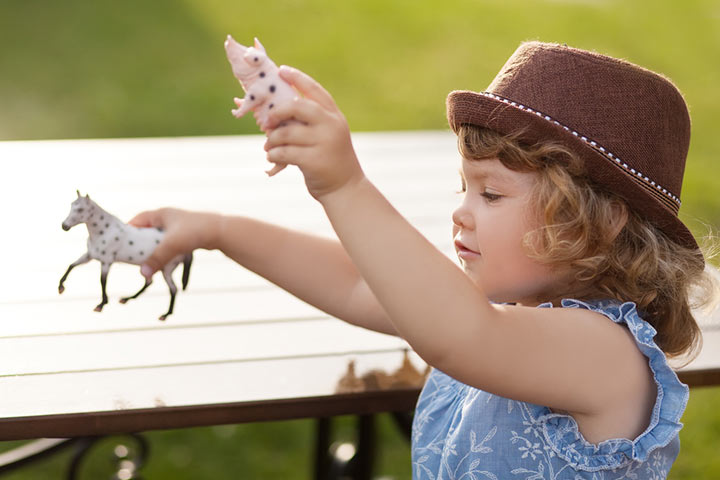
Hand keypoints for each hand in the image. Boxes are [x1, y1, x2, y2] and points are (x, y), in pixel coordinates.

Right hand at [128, 209, 222, 278]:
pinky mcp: (186, 237)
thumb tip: (143, 274)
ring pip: (159, 240)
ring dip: (154, 251)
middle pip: (147, 231)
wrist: (222, 233)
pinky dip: (165, 253)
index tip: (120, 244)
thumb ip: (156, 259)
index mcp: (161, 214)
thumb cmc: (196, 232)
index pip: (138, 220)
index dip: (128, 231)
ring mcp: (178, 228)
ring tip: (147, 263)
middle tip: (132, 257)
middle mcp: (169, 219)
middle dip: (140, 244)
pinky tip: (164, 263)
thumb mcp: (172, 245)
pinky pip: (170, 245)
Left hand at [262, 66, 364, 201]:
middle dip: (277, 112)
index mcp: (334, 115)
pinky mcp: (315, 161)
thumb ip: (310, 121)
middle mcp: (331, 125)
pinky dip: (274, 154)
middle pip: (298, 106)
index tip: (281, 71)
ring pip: (286, 132)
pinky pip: (285, 152)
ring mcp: (324, 142)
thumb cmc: (330, 159)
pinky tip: (272, 157)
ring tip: (268, 146)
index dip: (297, 78)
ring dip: (272, 139)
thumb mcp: (327, 135)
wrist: (346, 188)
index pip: (314, 90)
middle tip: (267, 121)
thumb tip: (275, 111)